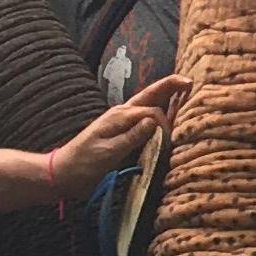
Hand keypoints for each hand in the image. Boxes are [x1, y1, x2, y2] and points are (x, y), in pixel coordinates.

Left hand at [49, 74, 182, 209]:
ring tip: (186, 91)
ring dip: (167, 97)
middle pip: (151, 95)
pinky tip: (169, 113)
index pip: (151, 112)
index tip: (169, 142)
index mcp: (120, 115)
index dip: (164, 125)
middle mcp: (123, 114)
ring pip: (150, 104)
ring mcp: (123, 122)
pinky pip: (145, 119)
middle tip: (190, 82)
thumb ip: (131, 137)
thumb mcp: (108, 152)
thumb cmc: (84, 163)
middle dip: (171, 87)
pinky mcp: (124, 133)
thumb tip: (154, 122)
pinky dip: (160, 113)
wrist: (65, 173)